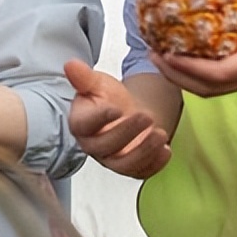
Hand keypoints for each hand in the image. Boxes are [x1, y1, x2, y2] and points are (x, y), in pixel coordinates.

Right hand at [65, 61, 171, 178]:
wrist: (124, 111)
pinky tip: (166, 150)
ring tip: (161, 134)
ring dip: (144, 151)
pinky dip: (155, 164)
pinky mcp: (130, 167)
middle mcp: (93, 145)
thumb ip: (85, 77)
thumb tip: (71, 64)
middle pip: (106, 146)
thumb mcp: (97, 83)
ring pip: (124, 164)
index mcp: (81, 124)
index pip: (86, 125)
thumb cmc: (107, 98)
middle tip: (146, 117)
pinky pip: (140, 172)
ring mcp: (111, 159)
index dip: (100, 118)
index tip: (115, 108)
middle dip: (128, 132)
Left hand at [150, 0, 236, 95]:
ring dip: (185, 77)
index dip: (187, 68)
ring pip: (213, 90)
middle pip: (206, 89)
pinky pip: (223, 84)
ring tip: (164, 55)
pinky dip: (201, 75)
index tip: (164, 53)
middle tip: (152, 53)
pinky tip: (191, 55)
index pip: (217, 76)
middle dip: (176, 75)